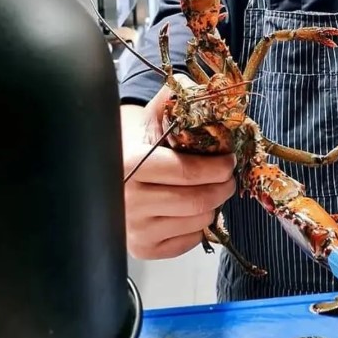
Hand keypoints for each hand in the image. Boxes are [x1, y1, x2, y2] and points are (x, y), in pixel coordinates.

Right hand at [122, 75, 236, 259]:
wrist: (108, 170)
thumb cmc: (136, 141)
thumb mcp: (152, 115)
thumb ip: (176, 99)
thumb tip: (201, 88)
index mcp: (129, 165)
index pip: (186, 173)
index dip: (216, 167)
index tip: (229, 160)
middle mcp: (127, 202)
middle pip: (196, 200)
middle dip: (223, 186)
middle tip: (228, 176)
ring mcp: (134, 229)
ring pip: (196, 221)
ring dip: (213, 205)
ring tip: (211, 189)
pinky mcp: (142, 249)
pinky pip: (188, 241)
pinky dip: (200, 226)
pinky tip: (192, 209)